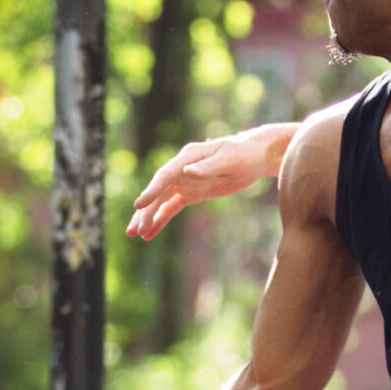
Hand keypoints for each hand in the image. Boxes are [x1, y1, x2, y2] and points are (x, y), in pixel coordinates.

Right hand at [127, 133, 272, 239]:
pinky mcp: (191, 192)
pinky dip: (161, 219)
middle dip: (146, 211)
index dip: (152, 191)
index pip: (166, 176)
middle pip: (159, 191)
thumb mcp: (230, 159)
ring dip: (149, 217)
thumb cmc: (244, 154)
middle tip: (135, 230)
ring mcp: (184, 181)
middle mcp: (181, 168)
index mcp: (189, 156)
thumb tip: (187, 171)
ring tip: (135, 235)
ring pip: (161, 201)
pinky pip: (172, 207)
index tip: (138, 206)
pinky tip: (150, 234)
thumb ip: (208, 166)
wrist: (255, 156)